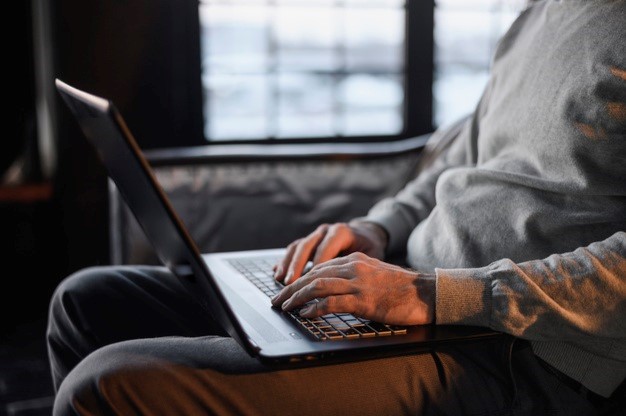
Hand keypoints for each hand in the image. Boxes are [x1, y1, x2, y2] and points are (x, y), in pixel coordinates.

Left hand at [271, 252, 434, 325]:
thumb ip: (354, 278)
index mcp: (356, 260)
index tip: (287, 289)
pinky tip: (304, 314)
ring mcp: (358, 283)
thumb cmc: (403, 290)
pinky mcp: (363, 300)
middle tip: (277, 300)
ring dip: (296, 297)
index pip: (319, 267)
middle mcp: (353, 267)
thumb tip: (331, 293)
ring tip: (284, 307)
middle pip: (313, 274)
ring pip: (317, 285)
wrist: (427, 294)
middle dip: (291, 288)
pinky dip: (314, 308)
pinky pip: (331, 302)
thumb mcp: (375, 275)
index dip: (300, 278)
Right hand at [274, 222, 387, 284]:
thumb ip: (358, 267)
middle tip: (291, 283)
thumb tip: (347, 285)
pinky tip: (277, 273)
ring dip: (288, 264)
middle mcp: (326, 230)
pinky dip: (285, 261)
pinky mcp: (310, 241)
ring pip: (297, 247)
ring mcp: (316, 234)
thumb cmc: (370, 248)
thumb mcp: (370, 255)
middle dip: (297, 265)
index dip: (316, 265)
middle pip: (307, 246)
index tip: (311, 283)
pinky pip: (294, 249)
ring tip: (281, 280)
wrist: (366, 234)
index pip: (325, 248)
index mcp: (341, 232)